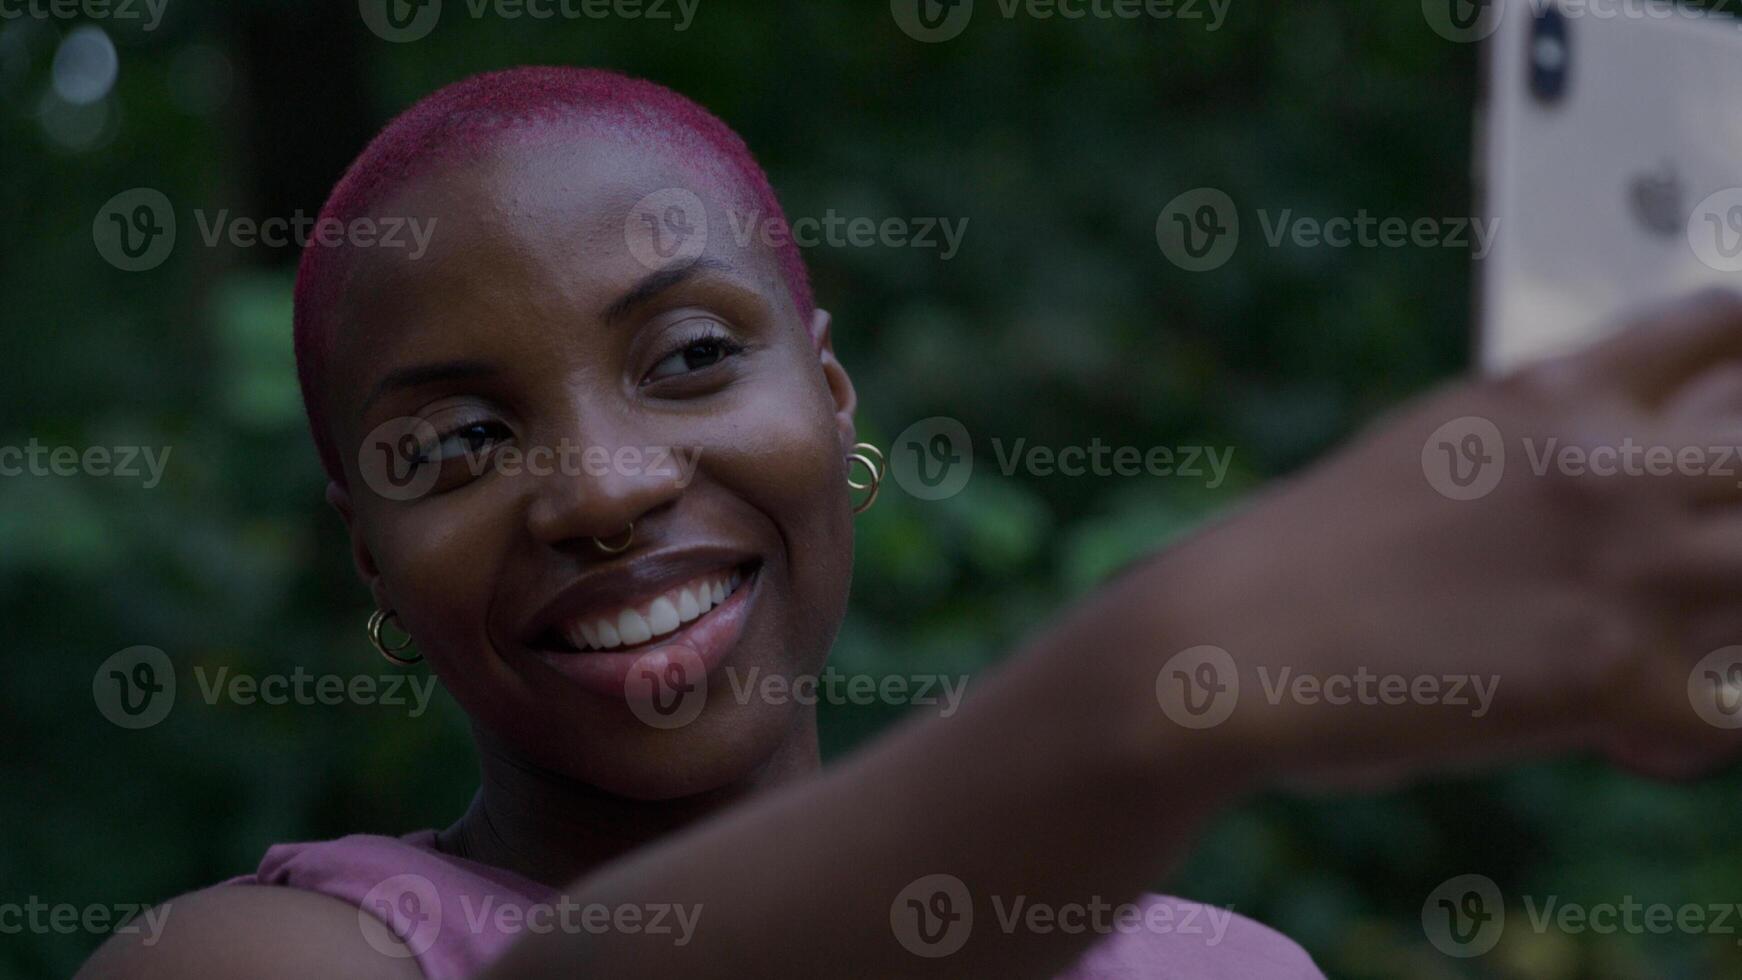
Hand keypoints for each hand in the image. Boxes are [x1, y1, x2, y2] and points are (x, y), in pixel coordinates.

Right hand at [1149, 290, 1741, 788]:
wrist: (1231, 641)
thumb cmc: (1310, 555)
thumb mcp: (1428, 445)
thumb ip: (1538, 440)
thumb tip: (1607, 462)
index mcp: (1553, 389)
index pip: (1722, 326)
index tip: (1732, 414)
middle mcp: (1607, 462)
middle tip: (1695, 559)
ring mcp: (1623, 568)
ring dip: (1732, 618)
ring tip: (1663, 655)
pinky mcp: (1614, 679)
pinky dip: (1702, 728)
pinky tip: (1631, 736)